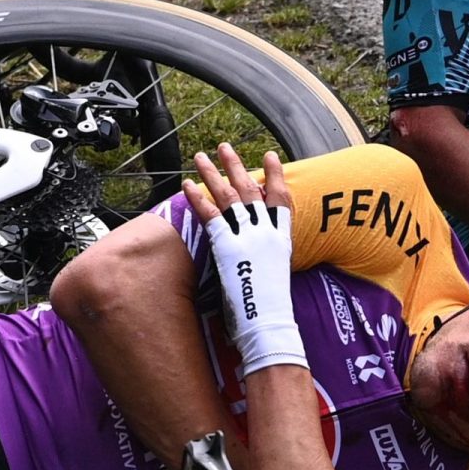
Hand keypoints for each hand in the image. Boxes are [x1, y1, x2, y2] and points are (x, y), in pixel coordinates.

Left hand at [181, 143, 303, 376]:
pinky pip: (210, 216)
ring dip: (214, 173)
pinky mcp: (227, 246)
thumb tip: (255, 252)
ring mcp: (247, 237)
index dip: (275, 175)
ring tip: (202, 156)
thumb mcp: (275, 273)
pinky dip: (197, 198)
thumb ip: (266, 256)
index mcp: (281, 238)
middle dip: (237, 165)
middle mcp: (266, 232)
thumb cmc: (272, 308)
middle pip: (251, 189)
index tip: (270, 157)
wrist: (269, 322)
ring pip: (229, 196)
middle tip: (225, 147)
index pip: (281, 198)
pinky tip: (187, 184)